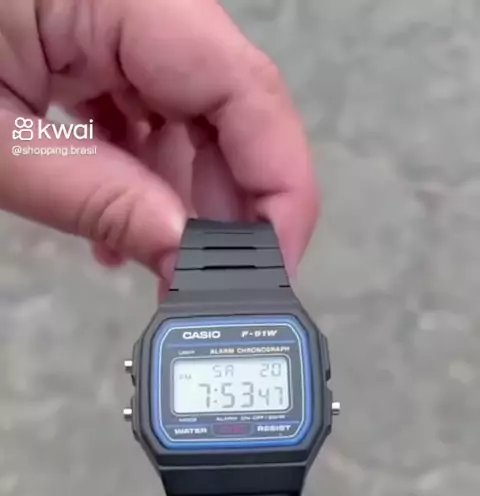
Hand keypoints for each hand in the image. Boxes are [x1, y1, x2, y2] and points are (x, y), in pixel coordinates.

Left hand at [0, 0, 317, 281]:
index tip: (274, 268)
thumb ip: (96, 196)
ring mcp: (115, 18)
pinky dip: (145, 174)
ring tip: (157, 266)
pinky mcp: (94, 40)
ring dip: (184, 201)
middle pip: (230, 110)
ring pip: (192, 119)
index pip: (245, 90)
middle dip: (229, 209)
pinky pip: (148, 112)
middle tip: (212, 288)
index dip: (279, 187)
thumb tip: (185, 255)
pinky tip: (123, 225)